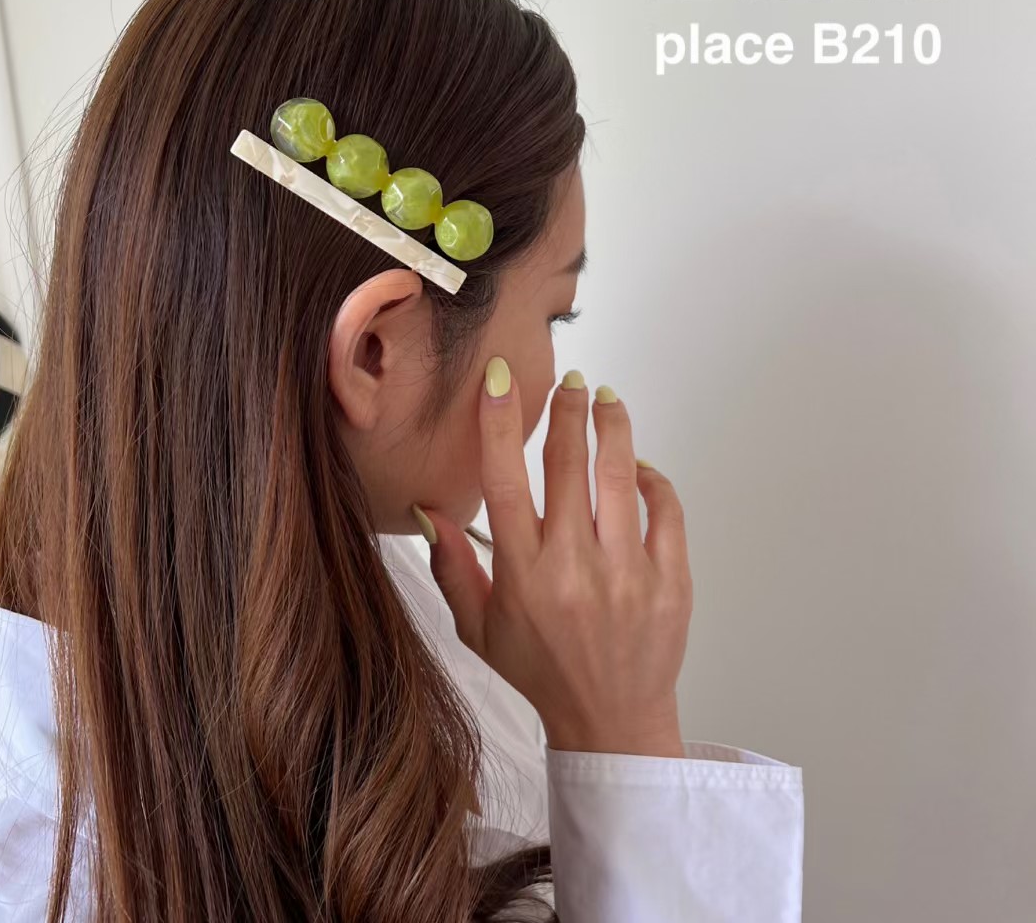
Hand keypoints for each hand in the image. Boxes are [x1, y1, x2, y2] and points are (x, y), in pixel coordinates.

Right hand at [414, 358, 691, 757]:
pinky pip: (666, 508)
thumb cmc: (541, 671)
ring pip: (620, 474)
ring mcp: (627, 573)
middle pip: (568, 463)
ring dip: (612, 425)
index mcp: (522, 574)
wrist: (611, 720)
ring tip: (607, 400)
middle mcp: (573, 567)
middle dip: (569, 408)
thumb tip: (428, 509)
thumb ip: (452, 566)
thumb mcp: (478, 628)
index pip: (504, 479)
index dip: (499, 421)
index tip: (501, 378)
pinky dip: (653, 478)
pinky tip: (638, 466)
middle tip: (571, 379)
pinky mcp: (670, 580)